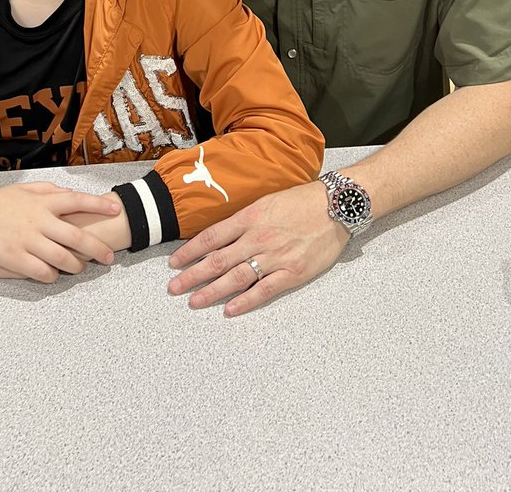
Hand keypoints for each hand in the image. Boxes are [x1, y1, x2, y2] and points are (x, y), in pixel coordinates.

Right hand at [0, 182, 122, 282]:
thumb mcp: (21, 189)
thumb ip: (47, 191)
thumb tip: (69, 193)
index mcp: (40, 201)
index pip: (76, 200)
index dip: (98, 205)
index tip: (116, 209)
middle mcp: (37, 220)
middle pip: (75, 236)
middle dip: (97, 247)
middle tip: (109, 256)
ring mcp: (26, 241)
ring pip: (61, 258)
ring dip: (75, 266)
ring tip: (81, 268)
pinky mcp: (13, 259)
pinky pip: (40, 272)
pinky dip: (51, 276)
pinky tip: (54, 276)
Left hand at [167, 182, 349, 316]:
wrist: (337, 206)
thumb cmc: (302, 201)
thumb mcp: (266, 201)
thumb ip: (244, 219)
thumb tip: (220, 235)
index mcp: (250, 217)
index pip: (211, 237)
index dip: (190, 252)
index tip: (174, 263)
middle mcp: (258, 238)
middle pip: (218, 260)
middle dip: (192, 275)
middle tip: (173, 288)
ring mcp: (275, 257)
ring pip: (236, 277)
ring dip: (211, 291)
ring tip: (193, 301)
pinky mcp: (293, 272)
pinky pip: (264, 290)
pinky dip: (245, 301)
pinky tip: (229, 309)